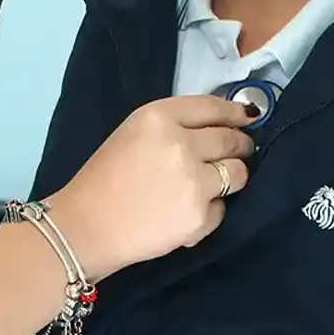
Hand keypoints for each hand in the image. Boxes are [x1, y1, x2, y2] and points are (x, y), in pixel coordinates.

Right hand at [46, 94, 256, 279]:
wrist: (86, 227)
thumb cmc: (103, 179)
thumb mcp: (132, 133)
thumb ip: (172, 126)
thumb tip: (220, 126)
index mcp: (158, 117)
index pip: (213, 107)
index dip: (236, 113)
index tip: (247, 119)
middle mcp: (180, 144)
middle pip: (232, 140)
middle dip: (240, 147)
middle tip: (236, 155)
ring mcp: (193, 181)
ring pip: (237, 173)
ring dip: (230, 178)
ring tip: (208, 187)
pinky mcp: (199, 216)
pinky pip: (222, 209)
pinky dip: (209, 212)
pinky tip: (184, 214)